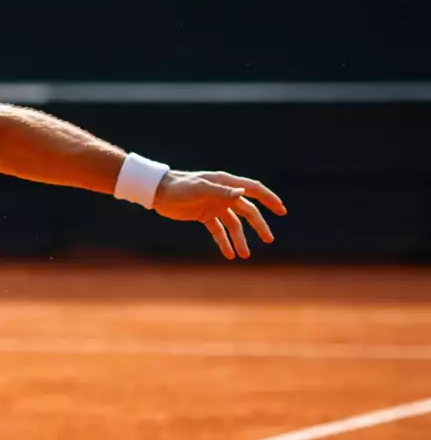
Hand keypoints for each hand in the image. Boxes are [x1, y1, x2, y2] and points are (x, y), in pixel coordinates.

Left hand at [152, 170, 287, 259]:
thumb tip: (242, 193)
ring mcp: (215, 206)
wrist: (158, 192)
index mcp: (226, 183)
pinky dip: (224, 242)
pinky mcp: (205, 216)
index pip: (254, 190)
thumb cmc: (179, 186)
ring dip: (240, 239)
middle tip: (269, 239)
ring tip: (245, 255)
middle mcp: (224, 195)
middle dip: (259, 225)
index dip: (269, 199)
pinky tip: (229, 255)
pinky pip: (218, 231)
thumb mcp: (199, 189)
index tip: (281, 211)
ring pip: (234, 225)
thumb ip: (221, 192)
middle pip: (247, 211)